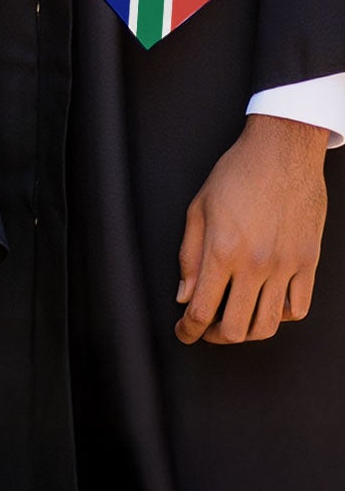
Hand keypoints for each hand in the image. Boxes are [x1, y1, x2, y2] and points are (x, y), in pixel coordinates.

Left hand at [176, 112, 327, 344]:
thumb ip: (189, 256)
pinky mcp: (308, 264)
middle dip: (214, 337)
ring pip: (269, 325)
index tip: (183, 333)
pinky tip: (266, 306)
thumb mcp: (198, 208)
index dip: (188, 330)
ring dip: (247, 333)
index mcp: (222, 250)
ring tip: (233, 324)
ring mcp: (286, 267)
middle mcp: (256, 265)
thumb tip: (184, 295)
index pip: (202, 309)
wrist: (282, 153)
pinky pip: (298, 308)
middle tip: (204, 330)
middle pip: (236, 328)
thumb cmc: (236, 174)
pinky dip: (280, 316)